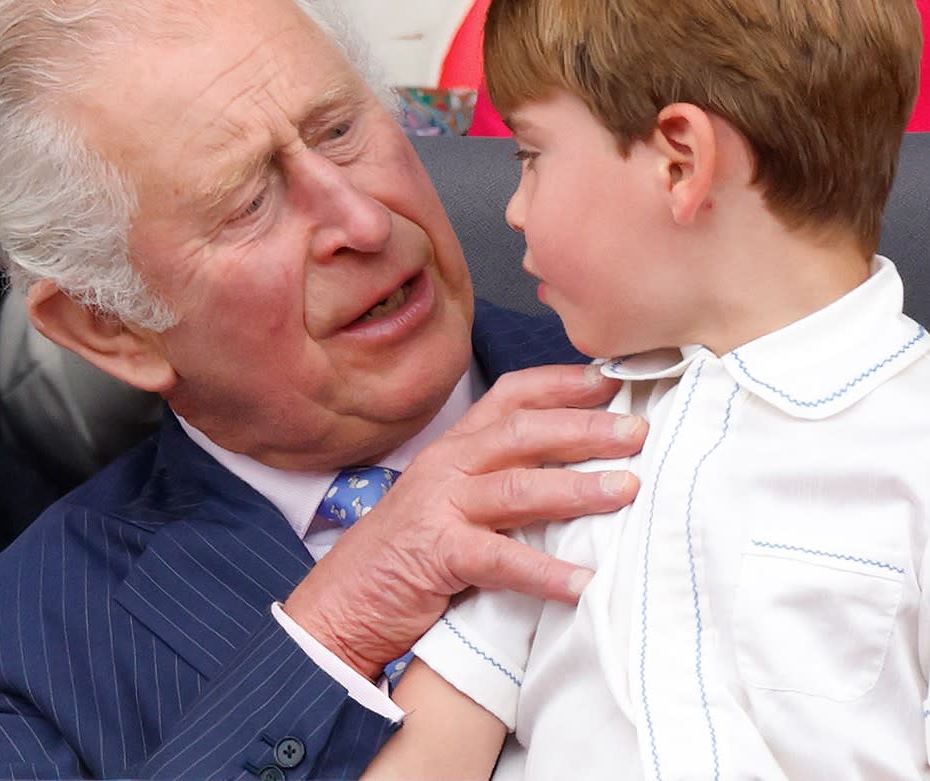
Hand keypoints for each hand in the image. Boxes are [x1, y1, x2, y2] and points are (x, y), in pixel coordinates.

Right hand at [283, 363, 643, 678]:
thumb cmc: (407, 549)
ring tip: (627, 489)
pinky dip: (542, 571)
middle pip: (522, 432)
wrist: (343, 601)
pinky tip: (582, 583)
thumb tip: (573, 468)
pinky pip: (498, 560)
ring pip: (516, 487)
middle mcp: (447, 465)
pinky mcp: (435, 555)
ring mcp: (439, 507)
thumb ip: (496, 477)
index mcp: (454, 446)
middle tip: (637, 430)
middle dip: (584, 427)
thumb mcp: (449, 497)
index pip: (510, 395)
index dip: (561, 383)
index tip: (611, 380)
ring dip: (577, 488)